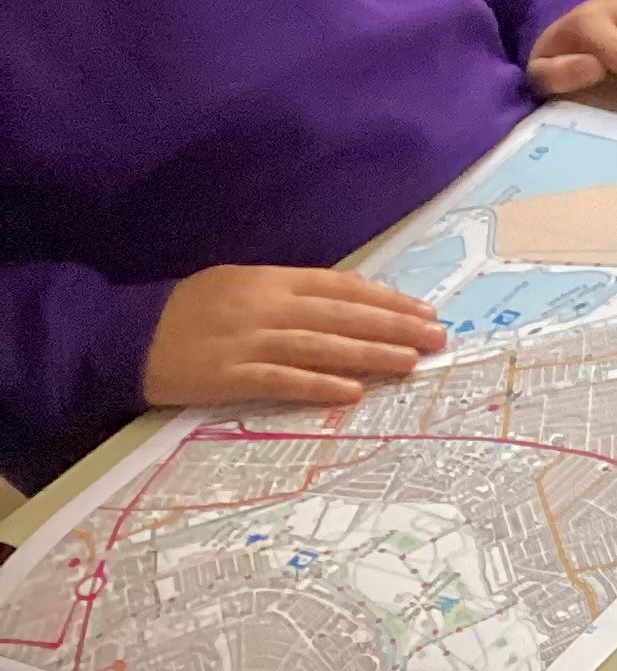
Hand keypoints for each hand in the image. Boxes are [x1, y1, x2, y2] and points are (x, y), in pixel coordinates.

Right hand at [143, 265, 446, 411]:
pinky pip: (281, 380)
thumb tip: (353, 296)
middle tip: (436, 337)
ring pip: (321, 347)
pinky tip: (352, 390)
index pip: (340, 287)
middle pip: (341, 316)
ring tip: (410, 362)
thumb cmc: (191, 310)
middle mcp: (264, 307)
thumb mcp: (242, 284)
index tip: (423, 311)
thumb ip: (293, 291)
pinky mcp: (228, 376)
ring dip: (370, 355)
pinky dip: (318, 385)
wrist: (125, 336)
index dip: (385, 299)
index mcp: (269, 280)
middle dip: (393, 326)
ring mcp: (246, 341)